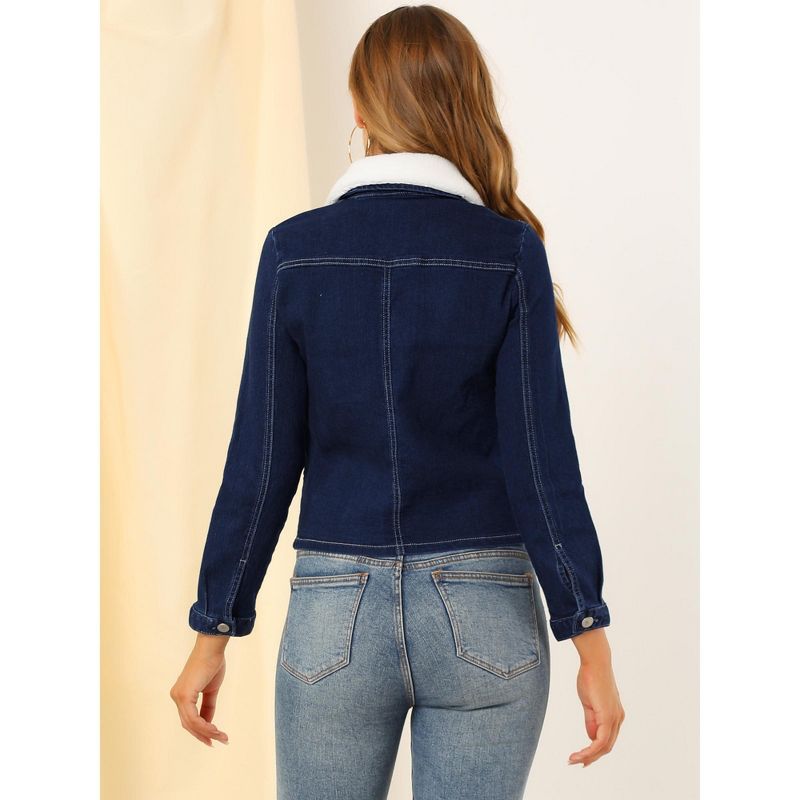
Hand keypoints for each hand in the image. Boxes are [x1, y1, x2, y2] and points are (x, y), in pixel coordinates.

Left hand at [170, 633, 230, 746]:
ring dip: (207, 732)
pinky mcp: (184, 695)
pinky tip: (214, 729)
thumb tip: (208, 722)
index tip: (214, 737)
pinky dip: (204, 725)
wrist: (212, 648)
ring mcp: (179, 696)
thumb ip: (207, 706)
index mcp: (182, 694)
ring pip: (191, 723)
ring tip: (221, 736)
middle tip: (219, 741)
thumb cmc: (212, 663)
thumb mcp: (210, 689)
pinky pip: (193, 718)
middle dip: (204, 735)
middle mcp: (177, 697)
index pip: (189, 718)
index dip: (201, 730)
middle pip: (189, 724)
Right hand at [567, 628, 624, 766]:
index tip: (580, 757)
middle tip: (575, 762)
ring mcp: (615, 719)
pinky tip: (579, 754)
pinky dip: (590, 750)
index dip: (594, 751)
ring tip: (573, 759)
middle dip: (591, 757)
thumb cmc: (591, 678)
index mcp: (615, 715)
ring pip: (604, 747)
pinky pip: (601, 741)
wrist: (595, 663)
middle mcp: (618, 719)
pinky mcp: (608, 717)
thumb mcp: (589, 703)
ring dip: (588, 756)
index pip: (606, 739)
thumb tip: (591, 738)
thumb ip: (591, 720)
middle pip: (606, 747)